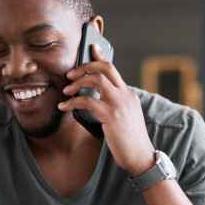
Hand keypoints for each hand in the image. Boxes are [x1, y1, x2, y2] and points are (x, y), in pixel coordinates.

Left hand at [59, 44, 154, 175]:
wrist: (140, 157)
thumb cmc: (129, 141)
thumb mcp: (125, 118)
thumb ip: (114, 105)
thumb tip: (94, 99)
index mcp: (128, 94)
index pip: (113, 70)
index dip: (100, 57)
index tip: (91, 48)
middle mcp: (125, 95)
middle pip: (105, 68)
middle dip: (85, 67)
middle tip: (70, 75)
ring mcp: (119, 104)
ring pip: (96, 79)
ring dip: (77, 83)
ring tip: (66, 92)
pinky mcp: (111, 115)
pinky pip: (87, 101)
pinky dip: (72, 102)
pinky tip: (64, 108)